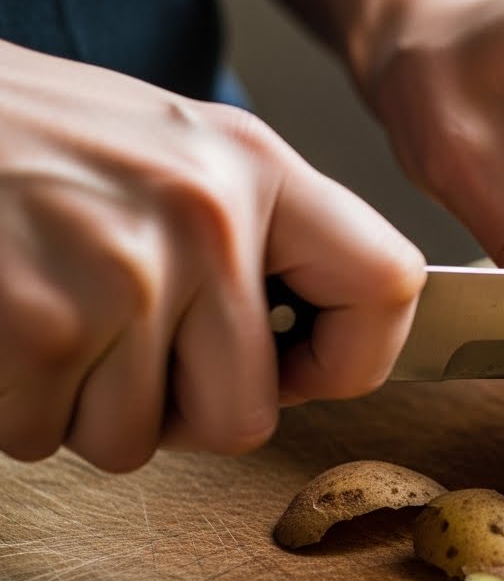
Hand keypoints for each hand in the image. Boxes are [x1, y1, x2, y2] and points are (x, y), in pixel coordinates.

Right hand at [0, 42, 424, 470]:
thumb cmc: (25, 138)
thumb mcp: (167, 152)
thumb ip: (249, 238)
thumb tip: (321, 346)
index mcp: (251, 167)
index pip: (388, 284)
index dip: (357, 357)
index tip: (304, 371)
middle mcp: (203, 217)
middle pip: (248, 413)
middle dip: (175, 410)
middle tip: (117, 344)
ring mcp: (123, 274)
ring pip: (138, 441)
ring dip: (82, 407)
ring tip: (46, 314)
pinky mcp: (41, 327)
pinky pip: (46, 436)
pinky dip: (15, 407)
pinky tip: (2, 329)